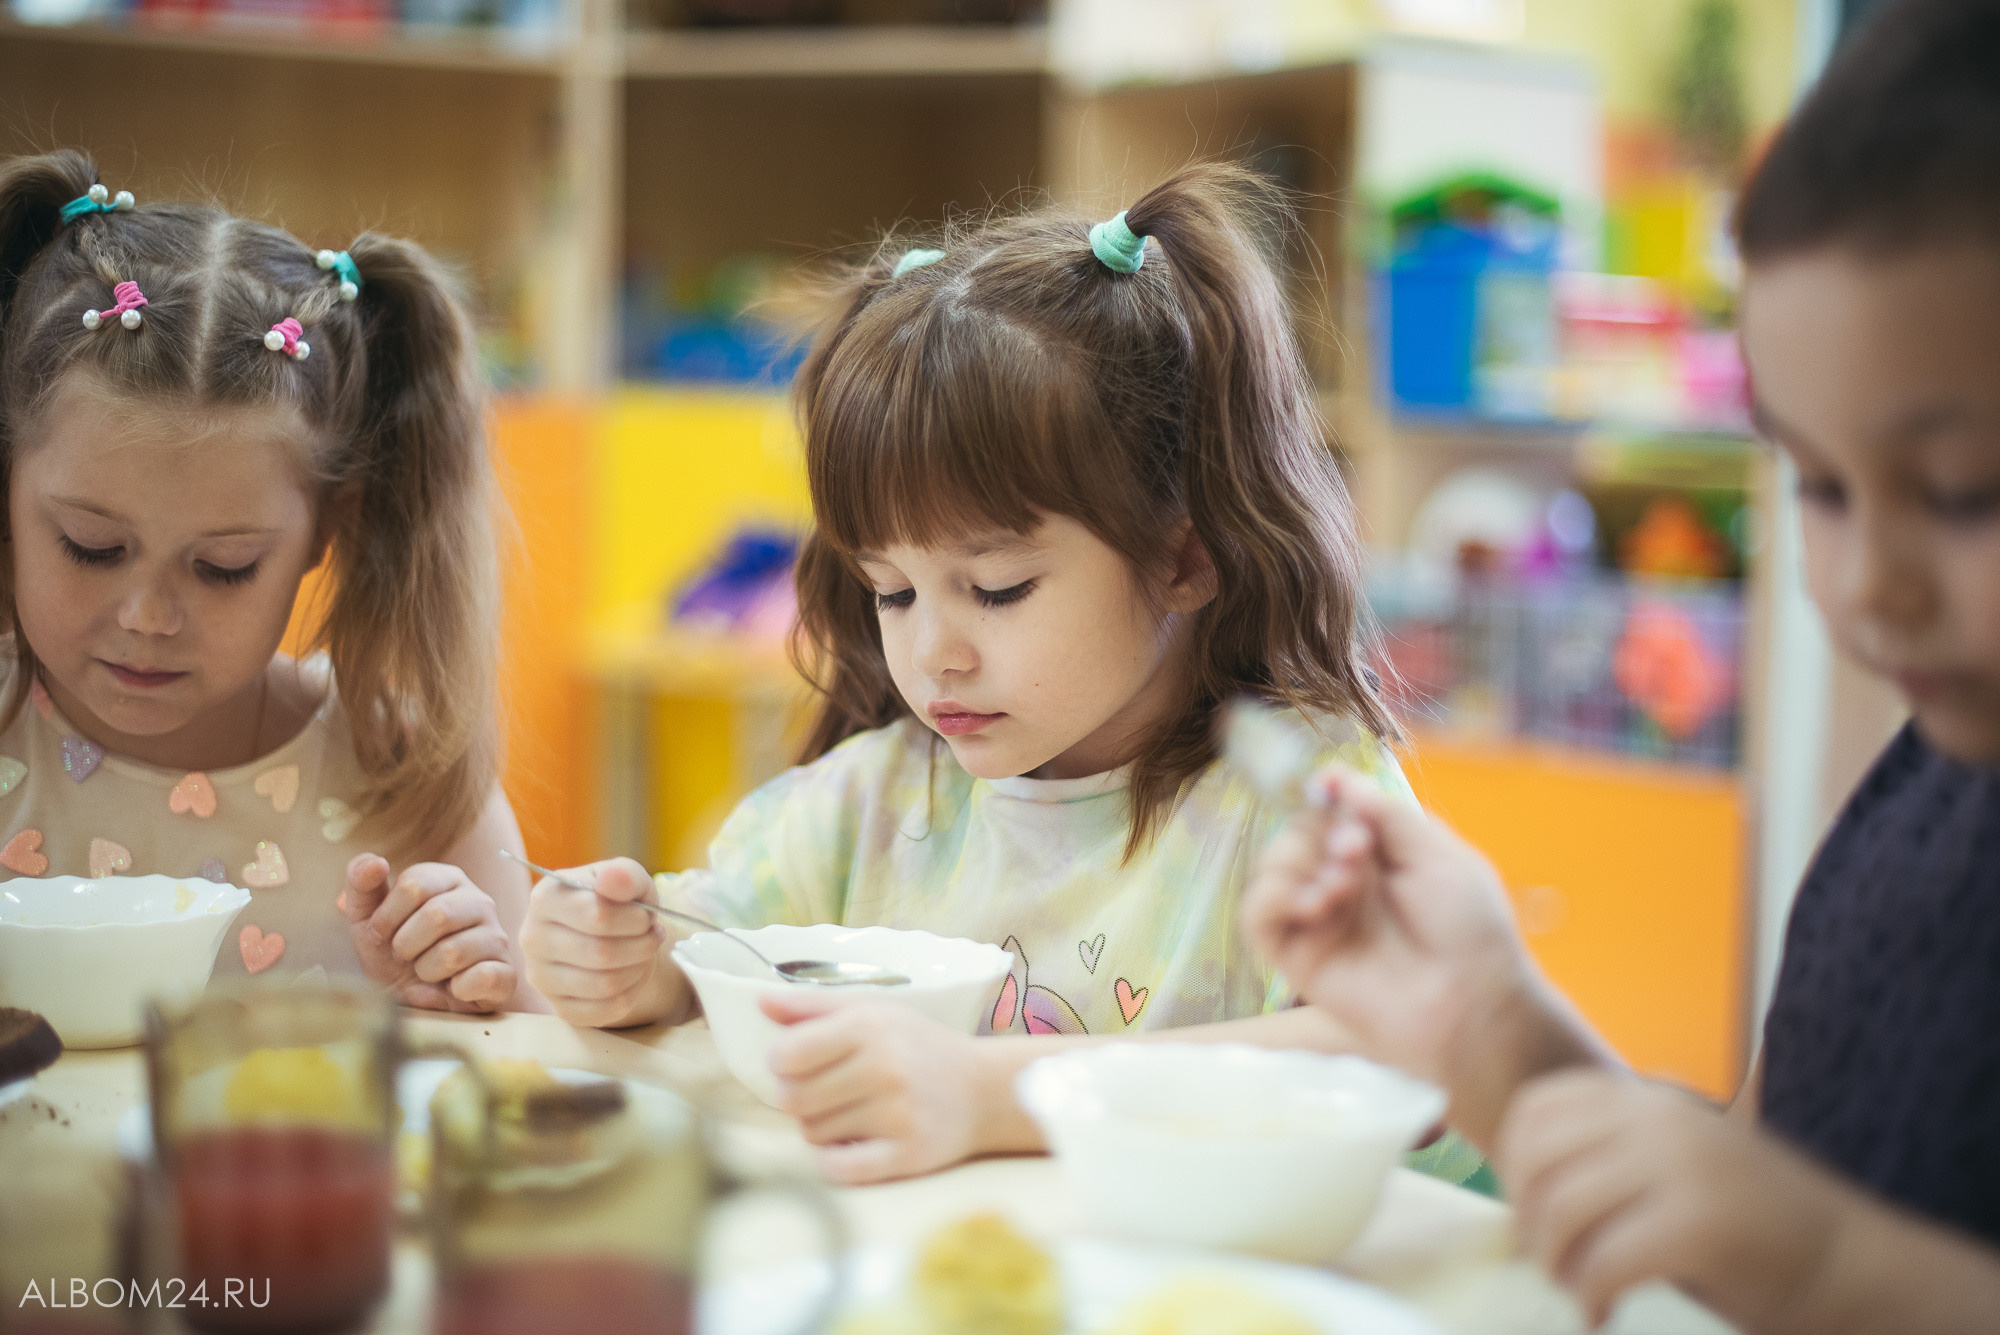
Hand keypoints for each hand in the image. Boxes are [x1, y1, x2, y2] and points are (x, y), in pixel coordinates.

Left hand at [343, 854, 515, 1011]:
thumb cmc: (394, 956)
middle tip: (405, 956)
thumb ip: (361, 885)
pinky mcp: (507, 972)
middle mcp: (479, 902)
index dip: (387, 917)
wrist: (418, 1003)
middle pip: (437, 915)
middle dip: (406, 946)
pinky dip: (456, 990)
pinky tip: (454, 988)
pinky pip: (481, 978)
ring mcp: (497, 936)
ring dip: (427, 971)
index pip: (414, 885)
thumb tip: (375, 861)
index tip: (381, 935)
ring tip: (429, 973)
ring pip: (454, 952)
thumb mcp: (366, 920)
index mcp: (448, 880)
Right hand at [516, 857, 669, 1027]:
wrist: (607, 934)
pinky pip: (605, 1010)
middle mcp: (532, 938)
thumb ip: (624, 875)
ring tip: (644, 953)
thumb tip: (612, 879)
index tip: (647, 917)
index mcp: (545, 898)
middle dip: (642, 945)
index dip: (636, 920)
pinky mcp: (558, 1007)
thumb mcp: (626, 879)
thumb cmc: (615, 902)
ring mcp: (541, 977)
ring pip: (605, 984)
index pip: (598, 916)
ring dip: (639, 968)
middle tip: (653, 936)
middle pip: (602, 953)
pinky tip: (634, 974)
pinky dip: (632, 993)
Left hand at [761, 992, 994, 1184]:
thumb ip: (813, 1007)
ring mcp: (896, 1114)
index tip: (797, 1063)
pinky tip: (849, 1143)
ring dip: (820, 1127)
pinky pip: (837, 1169)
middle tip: (823, 1092)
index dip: (781, 1063)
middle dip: (798, 1098)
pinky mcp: (906, 1154)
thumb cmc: (918, 1046)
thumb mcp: (872, 1012)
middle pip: (793, 1099)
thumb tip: (759, 1002)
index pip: (787, 1055)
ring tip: (849, 1112)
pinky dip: (832, 1161)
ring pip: (812, 1134)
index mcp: (869, 1028)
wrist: (984, 1090)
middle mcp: (883, 1069)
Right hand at [1242, 766, 1606, 1144]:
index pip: (1330, 811)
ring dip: (1297, 862)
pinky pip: (1257, 917)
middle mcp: (1343, 884)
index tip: (1328, 786)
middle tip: (1356, 849)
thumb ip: (1387, 814)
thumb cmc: (1470, 930)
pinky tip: (1315, 904)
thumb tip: (1337, 778)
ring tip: (1342, 885)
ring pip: (1270, 869)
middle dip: (1319, 832)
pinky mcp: (1299, 959)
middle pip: (1296, 833)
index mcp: (1379, 856)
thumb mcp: (1438, 854)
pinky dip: (1273, 898)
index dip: (1324, 795)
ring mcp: (1318, 921)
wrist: (1473, 1005)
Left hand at [1499, 1069, 1849, 1330]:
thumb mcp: (1672, 1163)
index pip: (1537, 1109)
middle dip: (1527, 1219)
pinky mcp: (1699, 1224)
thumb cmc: (1750, 1225)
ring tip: (1578, 1288)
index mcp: (1648, 1099)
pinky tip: (1601, 1314)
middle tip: (1548, 1261)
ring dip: (1555, 1262)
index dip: (1512, 1165)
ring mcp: (1681, 1166)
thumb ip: (1608, 1158)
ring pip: (1563, 1208)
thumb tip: (1519, 1187)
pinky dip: (1589, 1295)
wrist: (1848, 1261)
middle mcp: (1660, 1119)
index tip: (1528, 1211)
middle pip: (1538, 1157)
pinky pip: (1604, 1260)